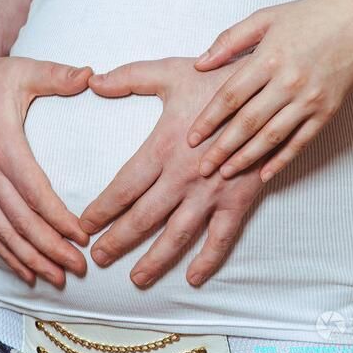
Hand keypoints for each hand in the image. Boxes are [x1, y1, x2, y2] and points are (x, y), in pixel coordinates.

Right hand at [0, 35, 90, 287]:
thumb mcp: (23, 71)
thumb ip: (58, 76)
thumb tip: (93, 75)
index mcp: (2, 145)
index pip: (35, 193)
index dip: (59, 219)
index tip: (84, 237)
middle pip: (21, 221)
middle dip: (50, 249)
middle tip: (78, 268)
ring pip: (3, 231)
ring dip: (30, 258)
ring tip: (57, 279)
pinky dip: (5, 252)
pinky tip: (24, 269)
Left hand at [80, 57, 263, 287]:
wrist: (267, 91)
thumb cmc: (217, 80)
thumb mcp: (171, 72)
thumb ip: (130, 77)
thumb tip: (93, 81)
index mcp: (164, 147)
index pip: (125, 186)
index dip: (102, 208)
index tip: (84, 225)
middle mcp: (184, 176)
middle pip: (144, 217)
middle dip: (118, 240)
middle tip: (99, 257)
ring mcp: (212, 191)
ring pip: (178, 234)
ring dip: (155, 259)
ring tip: (136, 279)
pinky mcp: (238, 199)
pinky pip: (222, 236)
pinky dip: (209, 259)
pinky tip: (193, 277)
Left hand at [188, 0, 352, 181]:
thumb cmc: (310, 17)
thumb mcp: (266, 18)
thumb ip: (229, 40)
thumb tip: (199, 64)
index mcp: (268, 58)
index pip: (230, 96)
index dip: (208, 120)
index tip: (192, 138)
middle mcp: (288, 82)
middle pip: (247, 122)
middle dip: (221, 148)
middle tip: (201, 168)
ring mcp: (309, 100)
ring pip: (271, 137)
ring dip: (246, 158)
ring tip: (224, 173)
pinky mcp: (326, 112)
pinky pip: (300, 141)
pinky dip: (282, 159)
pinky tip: (263, 174)